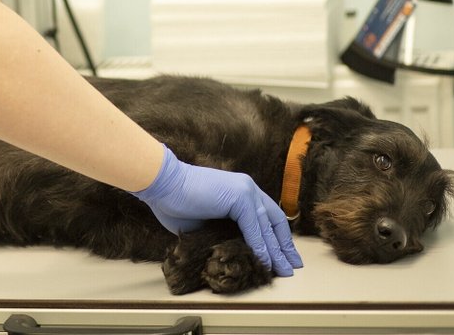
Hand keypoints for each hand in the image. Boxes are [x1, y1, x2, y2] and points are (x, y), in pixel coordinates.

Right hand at [131, 146, 302, 276]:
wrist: (161, 183)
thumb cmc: (175, 201)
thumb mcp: (206, 222)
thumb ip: (223, 232)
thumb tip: (234, 251)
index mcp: (240, 191)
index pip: (266, 216)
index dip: (275, 237)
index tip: (281, 255)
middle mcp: (247, 188)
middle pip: (273, 221)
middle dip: (284, 246)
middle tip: (291, 266)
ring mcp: (245, 190)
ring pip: (267, 226)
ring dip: (276, 251)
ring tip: (282, 270)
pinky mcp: (240, 197)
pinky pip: (254, 228)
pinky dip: (261, 247)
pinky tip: (265, 262)